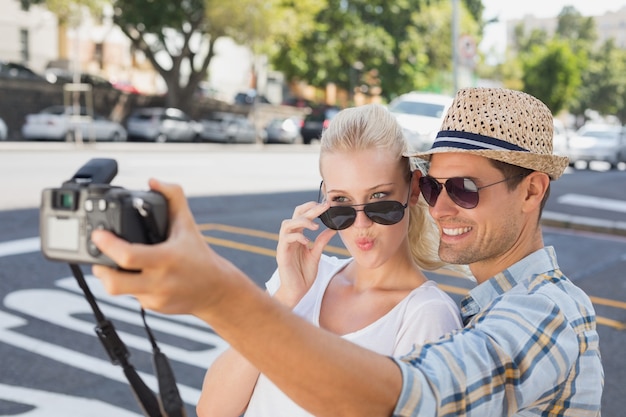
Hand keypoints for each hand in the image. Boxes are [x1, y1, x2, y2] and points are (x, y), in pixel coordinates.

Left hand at [91, 179, 247, 316]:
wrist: (217, 290)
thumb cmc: (200, 256)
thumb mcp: (187, 224)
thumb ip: (172, 197)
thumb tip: (154, 181)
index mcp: (166, 258)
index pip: (128, 256)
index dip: (107, 245)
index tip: (98, 234)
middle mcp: (160, 281)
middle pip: (114, 283)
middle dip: (99, 269)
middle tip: (99, 257)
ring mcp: (155, 297)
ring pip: (119, 291)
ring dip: (112, 277)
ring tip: (116, 265)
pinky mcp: (153, 307)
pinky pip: (132, 296)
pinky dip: (130, 285)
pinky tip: (139, 276)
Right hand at [273, 201, 336, 306]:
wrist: (296, 291)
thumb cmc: (304, 274)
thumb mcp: (316, 254)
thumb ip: (322, 241)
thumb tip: (333, 229)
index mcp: (298, 236)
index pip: (303, 216)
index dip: (313, 208)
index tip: (327, 204)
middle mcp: (290, 238)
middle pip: (296, 215)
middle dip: (310, 209)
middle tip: (324, 206)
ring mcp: (284, 245)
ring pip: (287, 224)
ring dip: (301, 221)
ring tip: (315, 226)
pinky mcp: (281, 254)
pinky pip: (286, 239)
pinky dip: (297, 236)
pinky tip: (307, 241)